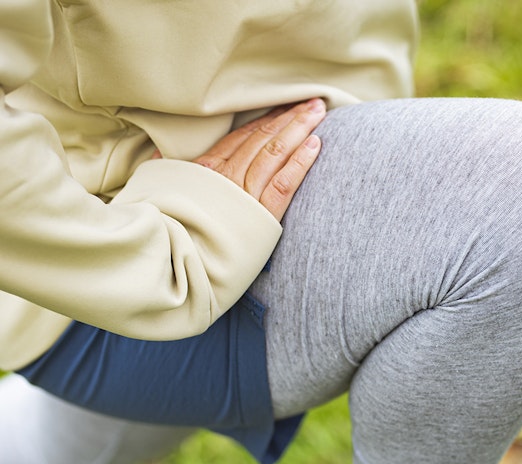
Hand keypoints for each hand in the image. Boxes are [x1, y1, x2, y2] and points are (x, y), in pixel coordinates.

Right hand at [168, 99, 325, 220]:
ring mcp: (245, 195)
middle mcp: (227, 177)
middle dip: (289, 117)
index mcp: (206, 170)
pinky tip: (316, 143)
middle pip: (262, 140)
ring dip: (299, 129)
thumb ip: (166, 171)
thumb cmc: (172, 230)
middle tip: (311, 101)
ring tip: (318, 112)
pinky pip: (284, 182)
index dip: (265, 120)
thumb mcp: (163, 194)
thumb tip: (157, 154)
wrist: (176, 260)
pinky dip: (301, 161)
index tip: (284, 107)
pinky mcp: (261, 215)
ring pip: (275, 154)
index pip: (241, 137)